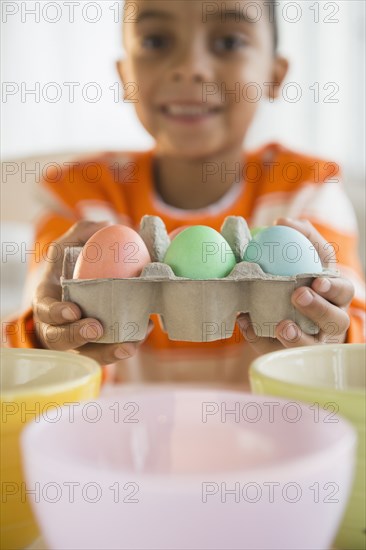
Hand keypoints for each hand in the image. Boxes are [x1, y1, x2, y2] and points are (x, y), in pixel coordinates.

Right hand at [33, 221, 152, 364]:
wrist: (73, 295)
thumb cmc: (67, 270)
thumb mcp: (66, 248)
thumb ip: (81, 234)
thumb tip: (107, 226)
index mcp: (47, 303)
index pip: (46, 310)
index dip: (57, 312)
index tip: (73, 310)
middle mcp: (58, 327)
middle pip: (63, 339)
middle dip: (78, 335)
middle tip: (97, 327)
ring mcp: (77, 343)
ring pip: (88, 354)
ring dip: (108, 352)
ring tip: (129, 344)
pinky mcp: (96, 349)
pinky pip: (109, 352)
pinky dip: (125, 346)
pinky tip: (143, 332)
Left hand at [237, 218, 353, 354]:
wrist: (288, 304)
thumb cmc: (302, 275)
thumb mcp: (307, 253)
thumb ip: (300, 234)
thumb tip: (283, 222)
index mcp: (335, 295)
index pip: (343, 291)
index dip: (334, 287)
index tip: (317, 280)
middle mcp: (330, 320)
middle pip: (335, 320)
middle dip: (319, 309)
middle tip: (298, 296)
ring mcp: (313, 341)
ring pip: (313, 346)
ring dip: (298, 335)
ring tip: (281, 325)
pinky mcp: (290, 354)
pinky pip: (278, 352)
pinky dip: (263, 340)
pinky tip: (249, 327)